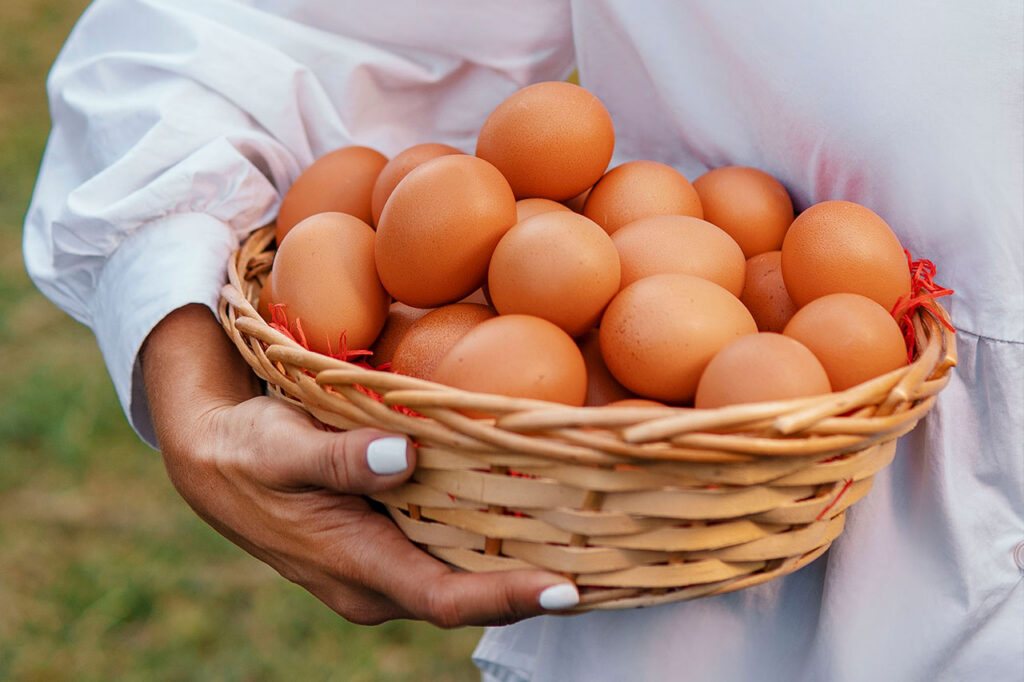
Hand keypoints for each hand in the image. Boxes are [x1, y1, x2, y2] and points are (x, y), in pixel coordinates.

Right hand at [141, 304, 578, 625]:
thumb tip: (403, 457)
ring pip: (462, 576)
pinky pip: (448, 553)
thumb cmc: (249, 451)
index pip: (446, 598)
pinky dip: (491, 543)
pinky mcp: (386, 545)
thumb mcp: (284, 448)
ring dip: (520, 567)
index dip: (508, 596)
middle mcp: (377, 584)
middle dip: (534, 589)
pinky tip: (533, 517)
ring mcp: (383, 568)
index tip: (568, 588)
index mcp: (357, 569)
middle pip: (468, 597)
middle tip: (610, 565)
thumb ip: (342, 459)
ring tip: (593, 546)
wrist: (214, 460)